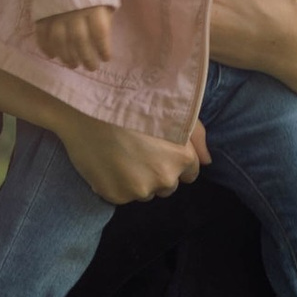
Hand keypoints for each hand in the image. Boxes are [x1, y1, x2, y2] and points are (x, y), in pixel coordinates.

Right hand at [33, 3, 113, 68]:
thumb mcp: (104, 1)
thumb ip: (103, 18)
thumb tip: (102, 41)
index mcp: (93, 7)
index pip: (99, 32)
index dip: (103, 48)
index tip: (105, 58)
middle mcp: (74, 12)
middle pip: (79, 40)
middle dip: (86, 57)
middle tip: (90, 67)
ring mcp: (57, 14)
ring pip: (59, 40)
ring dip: (66, 56)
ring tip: (73, 64)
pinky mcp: (43, 14)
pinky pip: (41, 33)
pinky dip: (45, 47)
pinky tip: (52, 55)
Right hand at [49, 108, 203, 206]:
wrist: (88, 106)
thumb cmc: (132, 101)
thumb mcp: (173, 110)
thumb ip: (196, 138)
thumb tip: (207, 162)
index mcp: (182, 158)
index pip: (189, 174)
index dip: (174, 161)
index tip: (159, 150)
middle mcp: (164, 178)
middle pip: (167, 186)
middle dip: (156, 172)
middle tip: (137, 150)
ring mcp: (138, 190)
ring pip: (143, 192)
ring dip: (136, 180)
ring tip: (121, 154)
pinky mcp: (114, 196)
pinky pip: (120, 195)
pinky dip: (115, 184)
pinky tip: (107, 161)